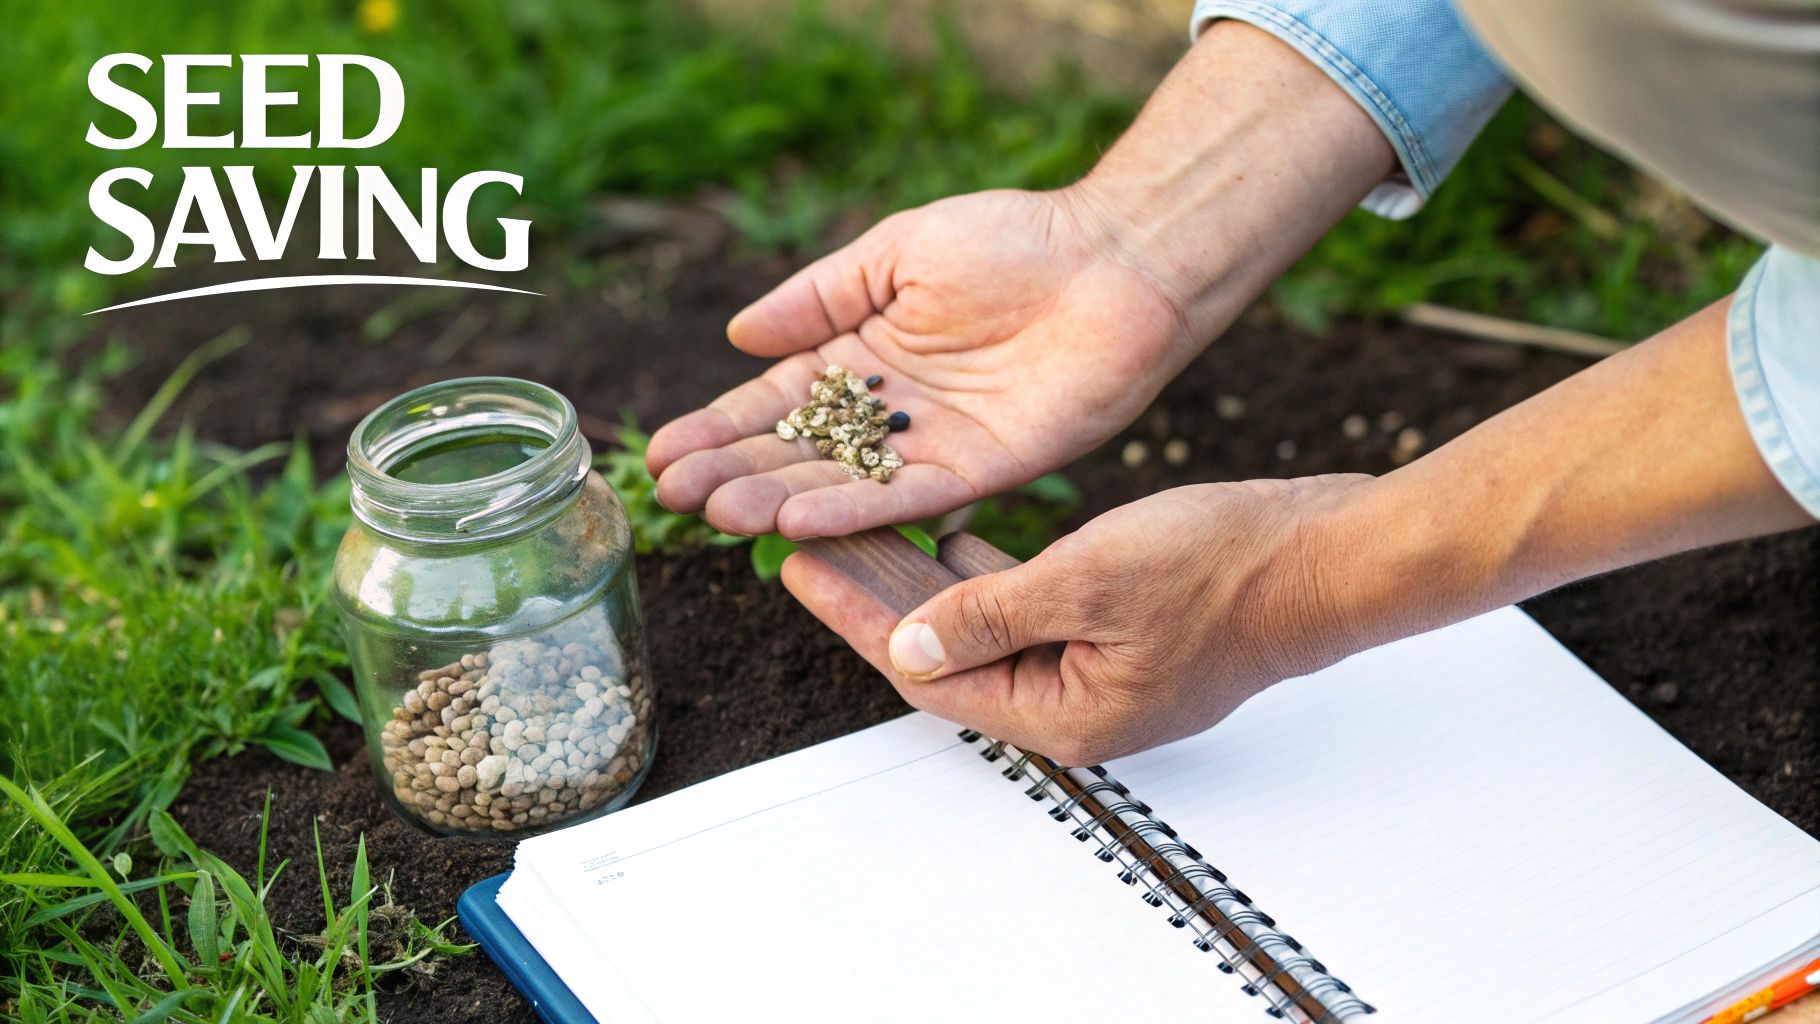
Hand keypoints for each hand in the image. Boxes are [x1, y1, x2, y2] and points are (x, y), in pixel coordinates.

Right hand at [648, 23, 1398, 539]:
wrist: (1114, 258)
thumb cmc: (1013, 238)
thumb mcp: (896, 252)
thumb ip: (819, 299)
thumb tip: (737, 336)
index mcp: (864, 357)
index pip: (777, 404)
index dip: (721, 429)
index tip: (664, 455)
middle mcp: (891, 414)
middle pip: (799, 454)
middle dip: (735, 473)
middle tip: (676, 498)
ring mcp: (933, 447)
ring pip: (844, 485)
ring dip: (780, 501)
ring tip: (720, 513)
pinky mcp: (983, 471)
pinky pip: (909, 500)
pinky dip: (857, 512)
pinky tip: (800, 522)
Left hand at [780, 476, 1378, 764]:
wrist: (1330, 555)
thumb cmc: (1228, 570)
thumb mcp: (1085, 579)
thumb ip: (987, 616)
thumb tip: (907, 647)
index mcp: (1065, 716)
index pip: (929, 679)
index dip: (858, 620)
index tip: (803, 567)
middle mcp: (1079, 707)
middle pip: (951, 659)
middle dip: (883, 603)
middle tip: (817, 546)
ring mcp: (1105, 673)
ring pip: (991, 631)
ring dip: (934, 588)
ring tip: (870, 537)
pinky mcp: (1125, 635)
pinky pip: (1035, 612)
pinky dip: (992, 577)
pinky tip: (958, 538)